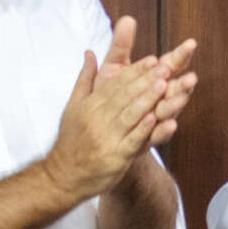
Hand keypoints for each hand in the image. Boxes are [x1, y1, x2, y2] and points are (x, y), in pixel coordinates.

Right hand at [45, 48, 164, 204]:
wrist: (63, 176)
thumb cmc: (71, 140)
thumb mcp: (73, 106)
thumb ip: (85, 79)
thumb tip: (89, 52)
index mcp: (89, 105)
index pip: (115, 84)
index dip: (135, 71)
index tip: (152, 60)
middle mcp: (97, 119)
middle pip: (124, 96)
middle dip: (145, 81)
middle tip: (165, 68)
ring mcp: (106, 138)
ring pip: (130, 115)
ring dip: (148, 100)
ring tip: (165, 86)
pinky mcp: (115, 157)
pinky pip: (132, 140)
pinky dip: (144, 129)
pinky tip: (157, 119)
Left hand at [95, 18, 201, 153]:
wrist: (98, 130)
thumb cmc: (109, 95)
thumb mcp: (113, 67)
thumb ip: (121, 45)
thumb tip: (127, 19)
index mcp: (153, 77)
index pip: (171, 63)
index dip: (181, 54)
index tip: (191, 43)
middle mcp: (159, 97)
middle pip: (175, 87)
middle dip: (183, 82)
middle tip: (191, 76)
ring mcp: (156, 117)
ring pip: (170, 110)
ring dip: (177, 104)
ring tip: (181, 98)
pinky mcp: (148, 137)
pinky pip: (159, 134)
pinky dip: (164, 129)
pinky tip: (170, 124)